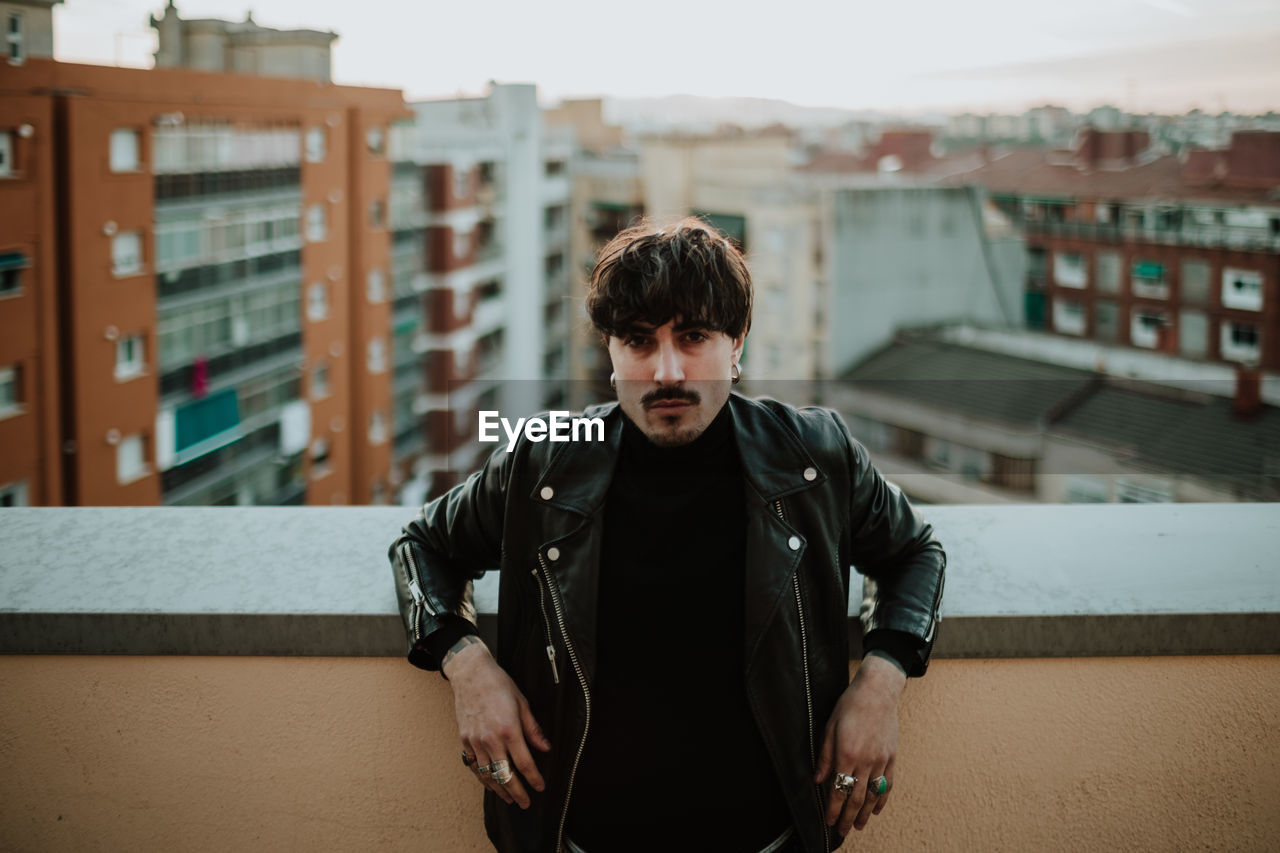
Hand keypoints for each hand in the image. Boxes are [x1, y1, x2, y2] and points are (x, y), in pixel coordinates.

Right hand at [446, 639, 551, 808]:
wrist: (471, 674)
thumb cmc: (498, 685)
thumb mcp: (523, 703)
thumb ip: (533, 729)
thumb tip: (545, 748)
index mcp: (509, 730)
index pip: (524, 763)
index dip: (534, 778)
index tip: (540, 787)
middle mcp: (490, 739)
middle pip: (505, 775)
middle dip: (517, 792)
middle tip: (525, 803)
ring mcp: (475, 741)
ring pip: (487, 775)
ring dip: (499, 789)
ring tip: (509, 798)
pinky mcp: (464, 740)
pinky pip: (474, 766)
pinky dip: (482, 778)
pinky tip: (489, 783)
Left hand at [814, 655, 905, 835]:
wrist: (878, 691)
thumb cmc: (850, 706)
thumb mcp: (830, 727)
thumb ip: (824, 755)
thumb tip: (818, 779)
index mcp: (847, 754)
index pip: (839, 789)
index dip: (833, 808)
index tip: (829, 821)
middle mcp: (866, 760)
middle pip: (856, 797)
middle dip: (847, 816)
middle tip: (842, 831)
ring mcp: (881, 760)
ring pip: (873, 794)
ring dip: (865, 813)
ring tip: (858, 825)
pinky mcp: (892, 757)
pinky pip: (888, 784)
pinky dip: (882, 799)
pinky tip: (876, 809)